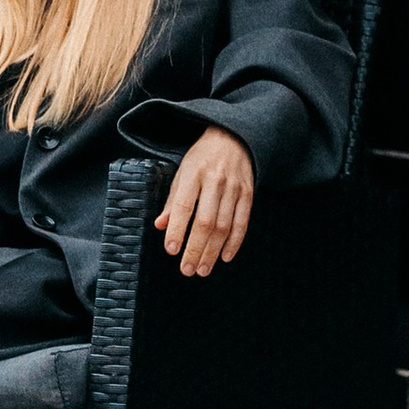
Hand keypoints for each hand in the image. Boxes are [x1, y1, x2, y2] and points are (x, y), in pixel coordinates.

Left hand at [156, 128, 253, 277]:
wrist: (232, 138)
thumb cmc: (202, 158)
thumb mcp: (182, 172)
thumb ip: (172, 200)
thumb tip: (160, 225)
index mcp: (193, 174)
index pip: (183, 206)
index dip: (177, 230)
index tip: (171, 250)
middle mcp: (214, 181)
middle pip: (205, 221)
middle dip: (195, 249)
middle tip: (188, 269)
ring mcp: (234, 188)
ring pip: (223, 226)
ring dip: (212, 251)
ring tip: (203, 269)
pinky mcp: (248, 194)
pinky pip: (242, 223)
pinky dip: (234, 242)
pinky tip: (225, 256)